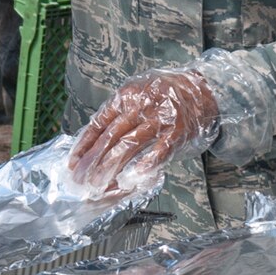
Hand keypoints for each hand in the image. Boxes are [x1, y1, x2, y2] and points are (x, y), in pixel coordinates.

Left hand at [69, 68, 218, 195]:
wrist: (202, 89)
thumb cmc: (165, 95)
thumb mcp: (137, 95)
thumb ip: (118, 114)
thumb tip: (93, 142)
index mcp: (127, 95)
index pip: (99, 122)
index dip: (84, 145)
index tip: (73, 163)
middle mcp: (141, 105)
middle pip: (111, 136)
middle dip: (93, 162)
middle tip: (81, 181)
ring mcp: (160, 117)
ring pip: (130, 144)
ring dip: (112, 167)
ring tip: (99, 185)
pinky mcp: (178, 130)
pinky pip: (160, 150)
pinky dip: (146, 164)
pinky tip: (133, 177)